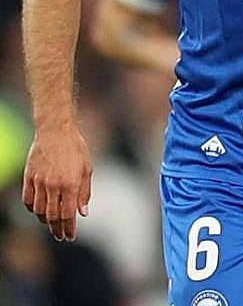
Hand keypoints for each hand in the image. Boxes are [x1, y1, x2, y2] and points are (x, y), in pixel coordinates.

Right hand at [22, 121, 91, 240]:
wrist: (55, 132)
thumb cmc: (76, 149)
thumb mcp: (87, 169)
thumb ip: (84, 193)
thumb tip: (82, 213)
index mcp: (70, 184)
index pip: (68, 214)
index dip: (69, 228)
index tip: (70, 236)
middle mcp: (53, 185)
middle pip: (52, 216)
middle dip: (57, 229)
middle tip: (61, 236)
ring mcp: (39, 182)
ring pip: (39, 210)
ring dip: (45, 220)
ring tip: (52, 224)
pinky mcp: (28, 177)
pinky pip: (28, 200)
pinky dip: (33, 209)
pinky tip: (39, 211)